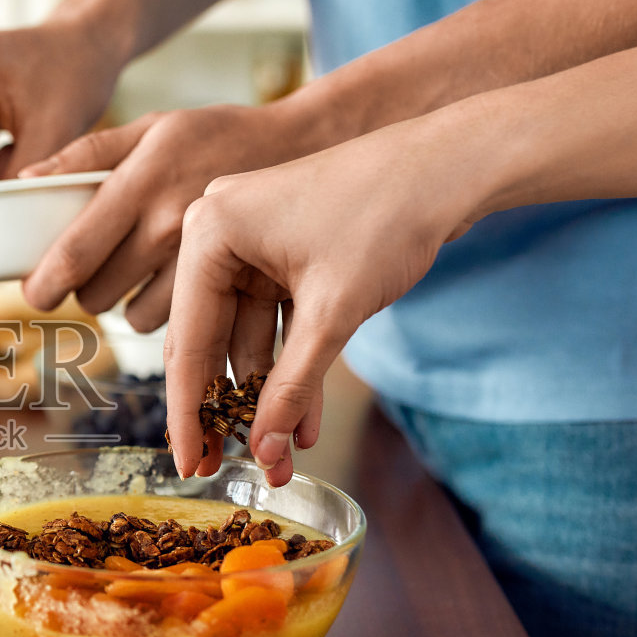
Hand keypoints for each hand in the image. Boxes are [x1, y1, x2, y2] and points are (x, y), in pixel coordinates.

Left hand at [18, 98, 326, 326]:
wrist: (302, 146)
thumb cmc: (216, 133)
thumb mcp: (151, 127)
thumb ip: (86, 153)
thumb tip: (24, 179)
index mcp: (142, 182)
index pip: (76, 251)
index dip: (43, 283)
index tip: (33, 293)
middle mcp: (170, 225)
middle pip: (98, 293)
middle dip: (81, 292)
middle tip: (87, 273)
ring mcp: (203, 260)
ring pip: (133, 316)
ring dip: (121, 304)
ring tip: (132, 273)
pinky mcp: (232, 285)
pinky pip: (173, 321)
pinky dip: (160, 310)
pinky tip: (166, 281)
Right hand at [162, 116, 481, 484]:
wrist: (448, 167)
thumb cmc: (386, 217)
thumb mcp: (333, 313)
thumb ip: (292, 387)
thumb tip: (265, 452)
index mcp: (209, 233)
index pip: (190, 340)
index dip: (189, 412)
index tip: (189, 465)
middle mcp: (217, 233)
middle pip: (210, 341)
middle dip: (225, 408)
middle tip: (220, 469)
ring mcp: (250, 243)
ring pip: (246, 339)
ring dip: (266, 395)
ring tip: (280, 455)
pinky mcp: (281, 253)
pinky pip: (275, 323)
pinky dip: (291, 366)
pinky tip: (304, 421)